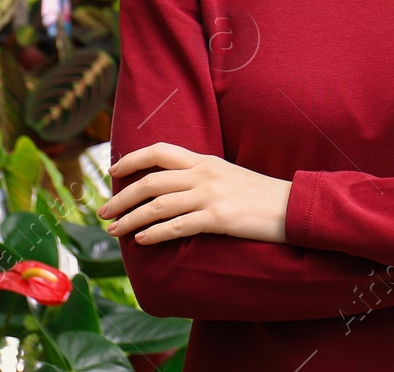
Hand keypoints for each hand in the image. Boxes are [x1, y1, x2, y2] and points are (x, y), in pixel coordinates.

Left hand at [99, 142, 292, 245]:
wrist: (292, 206)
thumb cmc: (259, 196)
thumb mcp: (227, 176)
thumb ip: (200, 177)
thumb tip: (171, 189)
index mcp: (204, 160)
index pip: (159, 151)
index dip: (132, 159)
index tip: (112, 171)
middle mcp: (203, 174)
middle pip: (150, 181)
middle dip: (121, 197)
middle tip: (102, 211)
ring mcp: (210, 195)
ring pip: (157, 205)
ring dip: (130, 219)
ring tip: (114, 231)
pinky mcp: (218, 218)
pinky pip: (177, 226)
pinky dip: (154, 234)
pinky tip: (142, 241)